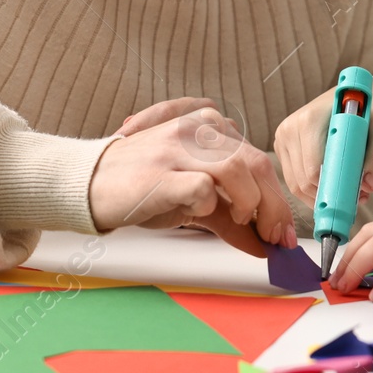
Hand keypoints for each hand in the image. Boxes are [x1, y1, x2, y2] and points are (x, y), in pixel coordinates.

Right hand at [89, 99, 295, 256]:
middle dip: (272, 207)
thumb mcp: (195, 200)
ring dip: (249, 203)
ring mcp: (178, 147)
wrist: (89, 185)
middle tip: (275, 237)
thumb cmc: (143, 187)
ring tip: (240, 220)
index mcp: (210, 126)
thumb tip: (265, 245)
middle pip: (256, 163)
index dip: (277, 198)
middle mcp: (197, 128)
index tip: (282, 232)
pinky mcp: (161, 171)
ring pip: (237, 169)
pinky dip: (209, 205)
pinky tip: (198, 211)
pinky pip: (202, 187)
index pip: (259, 160)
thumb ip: (232, 219)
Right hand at [273, 78, 372, 203]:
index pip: (313, 170)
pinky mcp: (283, 147)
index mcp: (309, 120)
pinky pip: (293, 181)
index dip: (333, 189)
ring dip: (320, 197)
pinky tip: (333, 188)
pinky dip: (312, 191)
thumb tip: (368, 186)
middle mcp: (290, 128)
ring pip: (295, 185)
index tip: (355, 198)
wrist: (354, 95)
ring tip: (348, 197)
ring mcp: (283, 138)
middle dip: (329, 196)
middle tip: (357, 199)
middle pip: (303, 181)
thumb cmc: (368, 111)